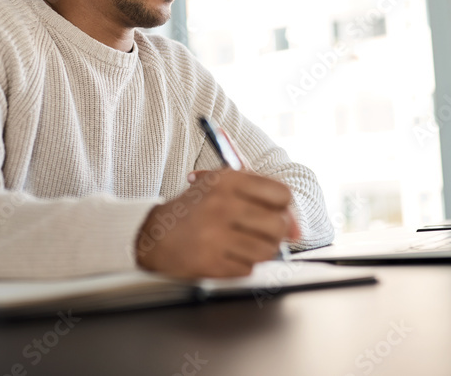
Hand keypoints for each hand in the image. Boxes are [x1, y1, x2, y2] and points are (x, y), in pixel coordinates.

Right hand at [135, 168, 300, 277]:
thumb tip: (297, 228)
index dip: (285, 208)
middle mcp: (222, 205)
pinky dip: (242, 265)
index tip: (277, 214)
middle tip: (261, 233)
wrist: (153, 235)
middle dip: (276, 233)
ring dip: (260, 251)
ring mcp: (216, 235)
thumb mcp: (221, 188)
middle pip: (279, 224)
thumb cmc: (195, 210)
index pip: (282, 194)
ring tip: (241, 244)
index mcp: (227, 181)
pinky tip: (226, 255)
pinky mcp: (211, 262)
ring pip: (267, 250)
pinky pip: (248, 269)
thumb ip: (261, 198)